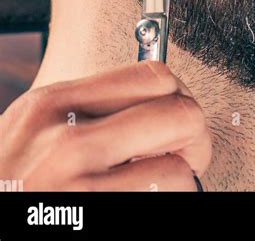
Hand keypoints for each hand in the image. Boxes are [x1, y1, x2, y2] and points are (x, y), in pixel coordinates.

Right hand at [0, 61, 211, 190]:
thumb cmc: (8, 183)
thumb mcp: (30, 132)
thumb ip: (83, 109)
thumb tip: (154, 100)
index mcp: (51, 105)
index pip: (154, 76)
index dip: (178, 97)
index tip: (175, 119)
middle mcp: (66, 143)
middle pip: (180, 115)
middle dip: (194, 138)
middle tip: (185, 158)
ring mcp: (80, 189)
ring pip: (179, 170)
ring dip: (179, 182)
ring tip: (161, 187)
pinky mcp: (96, 220)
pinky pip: (163, 202)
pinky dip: (166, 202)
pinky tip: (145, 201)